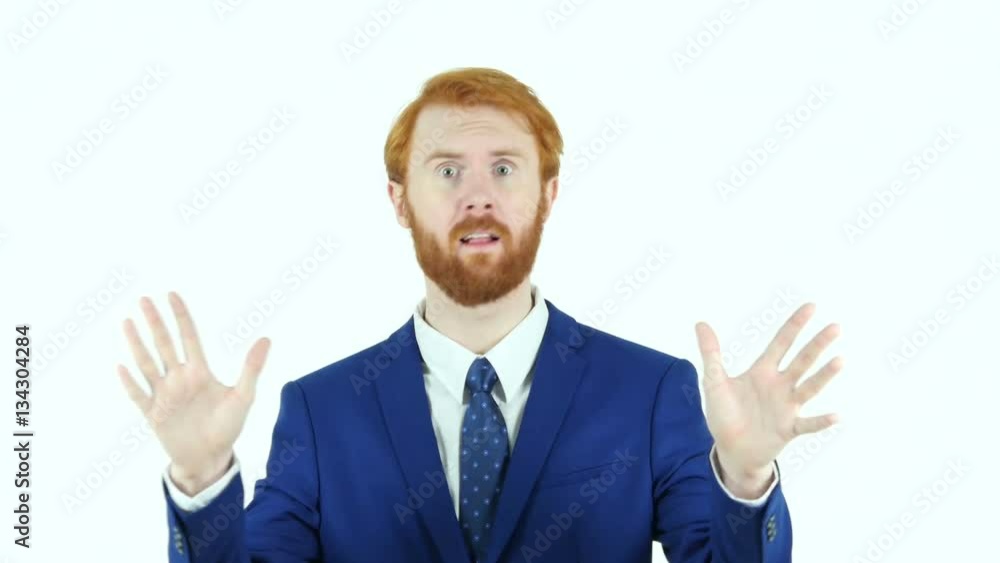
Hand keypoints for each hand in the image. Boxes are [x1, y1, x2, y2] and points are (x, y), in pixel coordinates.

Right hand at [116, 292, 270, 494]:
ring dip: (137, 344)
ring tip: (127, 322)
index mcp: (199, 372)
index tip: (171, 294)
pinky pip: (138, 395)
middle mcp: (179, 379)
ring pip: (147, 364)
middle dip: (155, 322)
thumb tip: (266, 339)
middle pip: (164, 344)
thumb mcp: (243, 396)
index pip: (188, 337)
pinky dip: (130, 382)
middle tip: (144, 299)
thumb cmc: (228, 427)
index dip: (180, 316)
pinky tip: (122, 366)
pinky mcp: (153, 414)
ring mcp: (164, 395)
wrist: (210, 457)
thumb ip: (251, 368)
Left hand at [695, 302, 841, 482]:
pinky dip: (821, 421)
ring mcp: (787, 407)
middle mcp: (779, 386)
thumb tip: (701, 323)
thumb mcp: (714, 382)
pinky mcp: (788, 429)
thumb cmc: (725, 414)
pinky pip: (807, 424)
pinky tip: (836, 416)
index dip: (795, 325)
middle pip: (801, 360)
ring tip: (839, 360)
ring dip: (824, 375)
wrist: (731, 449)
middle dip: (817, 344)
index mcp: (763, 372)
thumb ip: (711, 354)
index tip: (811, 307)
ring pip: (809, 388)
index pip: (781, 343)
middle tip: (835, 327)